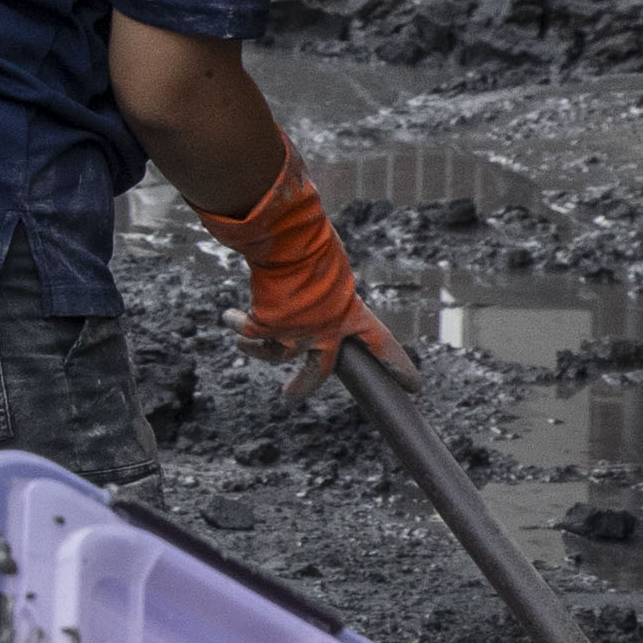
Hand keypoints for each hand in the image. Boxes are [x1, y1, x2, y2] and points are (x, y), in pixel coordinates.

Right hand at [197, 164, 406, 387]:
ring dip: (255, 350)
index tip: (414, 387)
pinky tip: (228, 317)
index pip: (384, 347)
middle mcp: (324, 332)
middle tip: (290, 397)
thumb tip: (311, 299)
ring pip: (272, 354)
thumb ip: (327, 294)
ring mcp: (294, 334)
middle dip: (302, 386)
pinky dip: (236, 323)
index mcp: (351, 316)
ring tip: (242, 346)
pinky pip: (248, 332)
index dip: (400, 369)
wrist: (288, 245)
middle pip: (317, 372)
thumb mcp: (333, 271)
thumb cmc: (314, 246)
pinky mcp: (265, 327)